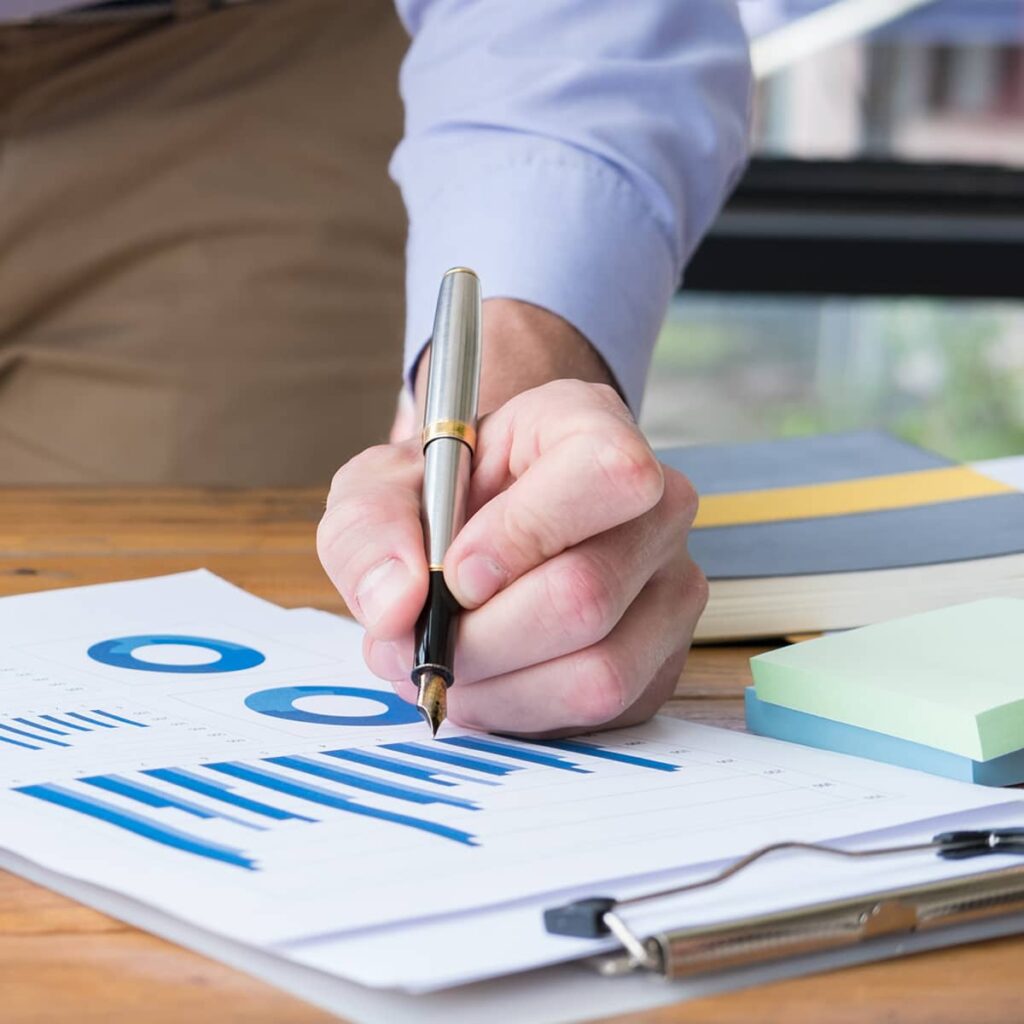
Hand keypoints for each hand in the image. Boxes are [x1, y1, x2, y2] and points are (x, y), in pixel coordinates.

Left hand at [317, 375, 706, 736]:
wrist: (484, 525)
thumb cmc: (444, 498)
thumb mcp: (381, 488)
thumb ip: (369, 530)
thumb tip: (398, 606)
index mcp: (595, 428)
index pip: (605, 475)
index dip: (522, 534)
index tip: (455, 571)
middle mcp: (657, 507)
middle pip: (586, 596)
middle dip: (480, 637)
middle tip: (423, 638)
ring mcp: (671, 588)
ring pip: (597, 672)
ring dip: (495, 685)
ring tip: (444, 661)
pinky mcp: (662, 660)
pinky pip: (598, 713)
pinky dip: (521, 710)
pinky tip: (486, 680)